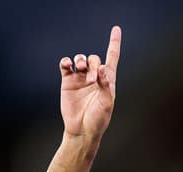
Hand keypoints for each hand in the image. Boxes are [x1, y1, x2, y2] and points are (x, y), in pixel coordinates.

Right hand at [59, 26, 121, 140]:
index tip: (116, 29)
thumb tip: (103, 68)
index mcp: (108, 81)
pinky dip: (66, 61)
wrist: (81, 130)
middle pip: (95, 59)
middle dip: (93, 66)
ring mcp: (80, 78)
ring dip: (81, 61)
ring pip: (81, 59)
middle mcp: (94, 77)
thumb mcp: (106, 104)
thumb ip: (106, 85)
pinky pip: (66, 65)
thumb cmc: (98, 120)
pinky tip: (67, 64)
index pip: (112, 57)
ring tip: (80, 71)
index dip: (114, 43)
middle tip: (91, 81)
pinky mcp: (68, 81)